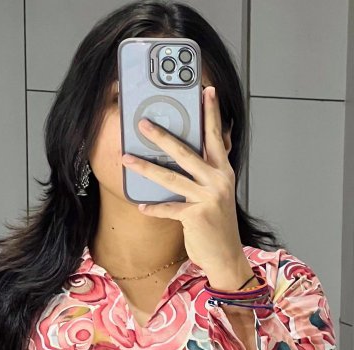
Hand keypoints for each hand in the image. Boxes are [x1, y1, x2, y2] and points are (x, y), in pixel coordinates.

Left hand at [120, 85, 251, 288]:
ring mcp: (208, 197)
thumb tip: (181, 158)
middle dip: (162, 136)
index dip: (211, 113)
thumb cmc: (217, 225)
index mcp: (223, 172)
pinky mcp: (197, 215)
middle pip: (186, 152)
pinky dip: (154, 208)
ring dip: (146, 168)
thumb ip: (204, 175)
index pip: (216, 137)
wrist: (226, 256)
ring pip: (171, 178)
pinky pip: (169, 208)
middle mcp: (218, 181)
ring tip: (127, 158)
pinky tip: (141, 205)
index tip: (206, 90)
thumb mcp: (216, 195)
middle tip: (143, 123)